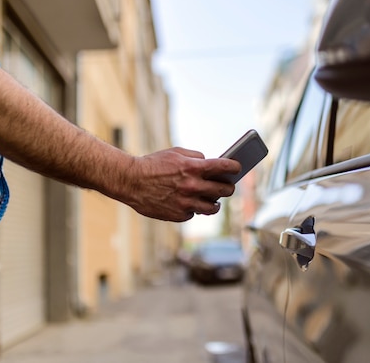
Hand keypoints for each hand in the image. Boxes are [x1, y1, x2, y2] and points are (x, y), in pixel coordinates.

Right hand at [125, 147, 240, 221]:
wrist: (131, 181)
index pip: (224, 167)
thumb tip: (211, 164)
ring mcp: (186, 202)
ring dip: (215, 202)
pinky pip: (194, 213)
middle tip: (228, 186)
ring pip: (213, 207)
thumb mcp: (176, 153)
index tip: (238, 167)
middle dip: (228, 187)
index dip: (235, 167)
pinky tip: (191, 203)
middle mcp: (192, 186)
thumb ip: (196, 158)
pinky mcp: (179, 215)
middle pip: (224, 190)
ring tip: (215, 200)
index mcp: (193, 168)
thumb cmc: (153, 164)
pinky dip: (194, 208)